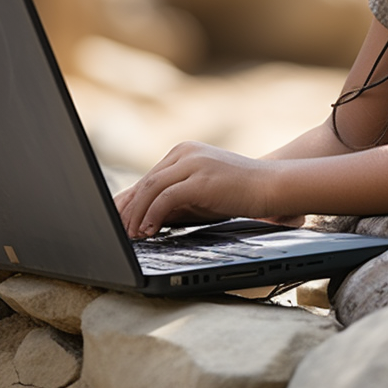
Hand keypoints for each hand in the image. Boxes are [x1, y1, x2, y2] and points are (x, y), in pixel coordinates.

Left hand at [114, 141, 277, 238]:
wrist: (272, 186)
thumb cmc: (238, 192)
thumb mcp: (202, 191)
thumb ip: (176, 197)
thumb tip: (144, 218)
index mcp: (183, 151)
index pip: (148, 178)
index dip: (130, 202)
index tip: (117, 222)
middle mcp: (185, 152)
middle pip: (145, 182)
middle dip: (128, 210)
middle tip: (115, 232)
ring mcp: (193, 162)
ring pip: (150, 189)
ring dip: (136, 215)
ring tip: (130, 236)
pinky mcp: (200, 178)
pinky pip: (165, 198)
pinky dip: (152, 216)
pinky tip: (148, 231)